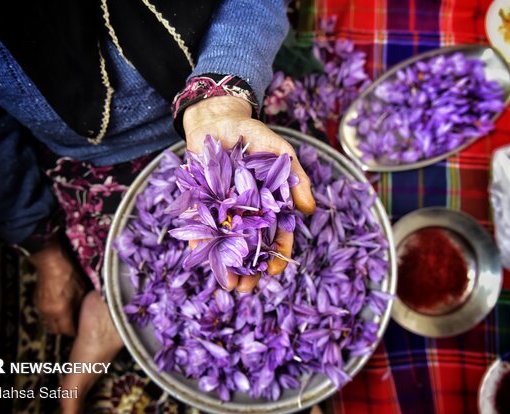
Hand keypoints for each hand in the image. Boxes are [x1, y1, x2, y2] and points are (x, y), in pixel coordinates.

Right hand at [27, 237, 85, 335]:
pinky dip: (52, 313)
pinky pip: (45, 313)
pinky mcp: (37, 299)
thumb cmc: (68, 270)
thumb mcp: (82, 289)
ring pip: (50, 322)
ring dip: (59, 322)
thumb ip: (82, 304)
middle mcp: (48, 311)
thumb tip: (86, 312)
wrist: (50, 258)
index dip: (76, 330)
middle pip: (57, 329)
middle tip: (76, 324)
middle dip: (66, 329)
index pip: (68, 330)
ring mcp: (40, 306)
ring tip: (69, 316)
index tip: (82, 327)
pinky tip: (60, 306)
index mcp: (60, 310)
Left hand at [183, 95, 315, 291]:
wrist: (217, 120)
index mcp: (269, 204)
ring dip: (228, 266)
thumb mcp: (280, 152)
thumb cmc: (253, 135)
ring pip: (227, 244)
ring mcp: (223, 210)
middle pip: (251, 246)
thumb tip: (310, 209)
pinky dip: (200, 244)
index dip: (278, 253)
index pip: (277, 235)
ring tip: (229, 286)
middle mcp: (247, 212)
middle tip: (249, 288)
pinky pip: (199, 228)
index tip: (276, 270)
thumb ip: (296, 178)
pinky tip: (202, 263)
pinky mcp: (199, 206)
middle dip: (251, 269)